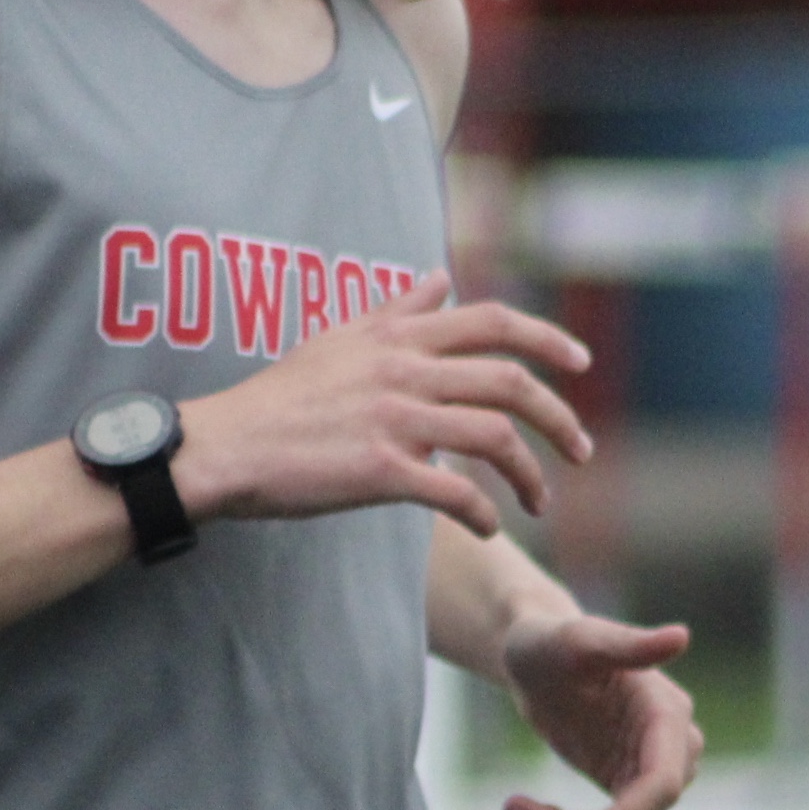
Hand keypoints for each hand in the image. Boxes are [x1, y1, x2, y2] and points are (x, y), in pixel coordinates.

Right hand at [172, 272, 592, 537]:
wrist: (226, 446)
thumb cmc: (279, 397)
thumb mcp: (339, 336)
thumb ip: (398, 309)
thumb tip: (441, 278)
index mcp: (398, 337)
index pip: (492, 321)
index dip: (548, 339)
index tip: (580, 363)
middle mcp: (404, 371)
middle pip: (511, 383)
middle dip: (561, 418)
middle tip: (582, 450)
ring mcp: (395, 419)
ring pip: (494, 438)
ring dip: (531, 475)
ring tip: (538, 502)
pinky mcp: (381, 470)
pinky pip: (456, 493)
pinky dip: (484, 515)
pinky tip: (489, 530)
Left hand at [499, 613, 701, 809]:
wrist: (534, 656)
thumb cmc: (550, 640)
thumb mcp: (576, 641)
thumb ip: (626, 644)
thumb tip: (681, 636)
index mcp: (666, 715)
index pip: (661, 785)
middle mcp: (671, 751)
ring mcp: (651, 774)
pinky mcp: (626, 788)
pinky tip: (521, 807)